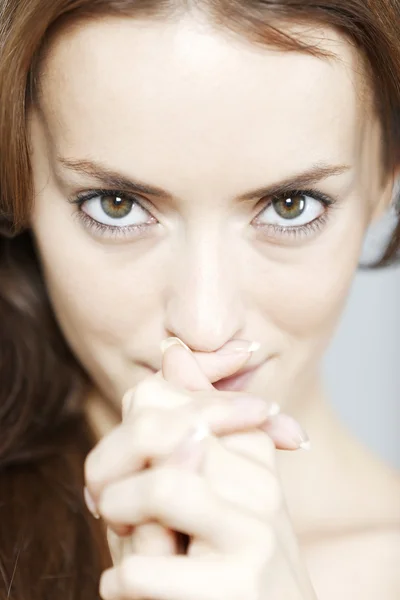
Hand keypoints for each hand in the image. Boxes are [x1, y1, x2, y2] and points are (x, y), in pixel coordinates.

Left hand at [85, 339, 315, 598]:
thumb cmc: (228, 558)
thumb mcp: (212, 485)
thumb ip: (193, 421)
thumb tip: (174, 350)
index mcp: (252, 452)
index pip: (167, 396)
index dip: (129, 425)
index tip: (124, 465)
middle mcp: (261, 484)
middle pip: (159, 429)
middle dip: (111, 461)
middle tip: (101, 495)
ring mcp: (255, 535)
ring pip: (161, 485)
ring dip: (119, 513)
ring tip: (117, 531)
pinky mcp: (237, 588)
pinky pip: (146, 567)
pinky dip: (119, 579)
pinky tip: (123, 586)